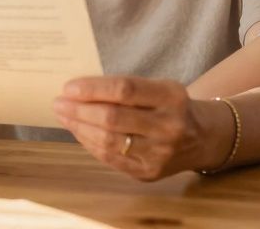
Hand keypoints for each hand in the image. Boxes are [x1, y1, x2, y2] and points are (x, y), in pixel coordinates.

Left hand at [53, 76, 208, 180]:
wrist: (201, 138)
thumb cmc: (169, 106)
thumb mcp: (158, 87)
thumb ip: (125, 88)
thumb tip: (78, 90)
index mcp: (171, 96)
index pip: (125, 90)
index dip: (93, 88)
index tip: (69, 87)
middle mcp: (169, 126)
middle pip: (113, 118)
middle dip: (80, 110)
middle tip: (59, 102)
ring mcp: (160, 153)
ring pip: (109, 141)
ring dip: (79, 128)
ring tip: (64, 116)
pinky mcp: (149, 172)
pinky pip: (111, 158)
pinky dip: (90, 143)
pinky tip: (78, 131)